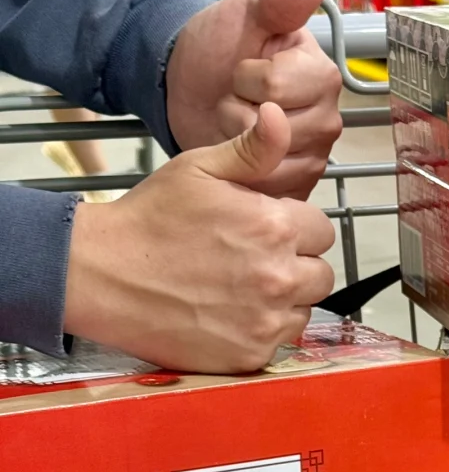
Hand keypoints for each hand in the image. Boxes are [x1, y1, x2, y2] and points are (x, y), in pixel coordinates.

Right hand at [64, 104, 334, 372]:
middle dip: (296, 265)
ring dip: (283, 301)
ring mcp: (267, 321)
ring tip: (239, 288)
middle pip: (320, 274)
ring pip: (303, 310)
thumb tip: (280, 116)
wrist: (103, 276)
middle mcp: (280, 276)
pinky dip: (261, 331)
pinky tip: (228, 315)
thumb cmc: (149, 219)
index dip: (295, 228)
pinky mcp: (251, 355)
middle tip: (253, 261)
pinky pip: (278, 343)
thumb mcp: (199, 169)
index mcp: (276, 226)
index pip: (322, 231)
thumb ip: (251, 150)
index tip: (264, 230)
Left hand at [166, 0, 342, 198]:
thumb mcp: (248, 14)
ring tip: (237, 127)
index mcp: (322, 74)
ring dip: (240, 145)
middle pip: (278, 129)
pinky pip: (272, 189)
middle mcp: (327, 118)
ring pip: (272, 162)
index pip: (276, 87)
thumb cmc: (221, 48)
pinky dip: (247, 175)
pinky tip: (242, 154)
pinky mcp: (297, 186)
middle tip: (236, 100)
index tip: (241, 70)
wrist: (191, 87)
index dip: (246, 79)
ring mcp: (314, 156)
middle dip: (241, 114)